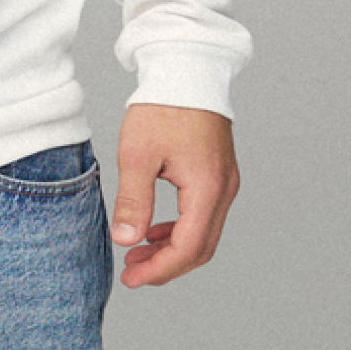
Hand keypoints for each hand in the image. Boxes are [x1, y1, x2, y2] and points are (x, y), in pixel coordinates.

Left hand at [109, 104, 238, 287]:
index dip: (159, 270)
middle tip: (132, 273)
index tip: (131, 279)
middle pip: (201, 248)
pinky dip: (180, 230)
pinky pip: (204, 215)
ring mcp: (225, 183)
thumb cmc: (163, 106)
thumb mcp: (138, 154)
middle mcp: (224, 190)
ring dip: (172, 250)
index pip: (188, 247)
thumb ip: (133, 201)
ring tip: (138, 255)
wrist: (187, 70)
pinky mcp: (219, 175)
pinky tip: (154, 231)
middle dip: (166, 266)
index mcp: (207, 188)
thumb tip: (126, 240)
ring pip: (204, 234)